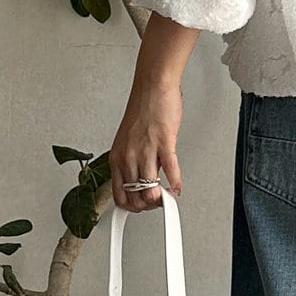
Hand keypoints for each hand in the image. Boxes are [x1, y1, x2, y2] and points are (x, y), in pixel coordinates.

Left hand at [110, 85, 182, 211]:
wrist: (153, 87)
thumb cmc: (143, 109)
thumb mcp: (129, 140)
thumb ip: (135, 160)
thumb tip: (147, 177)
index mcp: (117, 157)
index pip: (119, 194)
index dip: (132, 207)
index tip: (142, 207)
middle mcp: (129, 156)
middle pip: (135, 197)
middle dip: (148, 206)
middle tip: (158, 203)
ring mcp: (146, 151)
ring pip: (149, 190)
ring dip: (161, 199)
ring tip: (167, 197)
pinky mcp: (164, 143)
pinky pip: (171, 171)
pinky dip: (176, 184)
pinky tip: (177, 186)